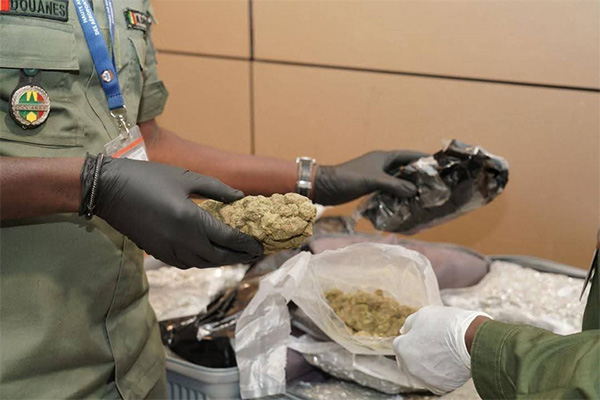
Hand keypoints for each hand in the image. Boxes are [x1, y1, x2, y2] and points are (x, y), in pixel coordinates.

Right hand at [80, 155, 262, 268]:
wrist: (109, 190)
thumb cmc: (148, 178)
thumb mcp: (186, 177)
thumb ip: (216, 189)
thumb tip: (240, 196)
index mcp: (191, 220)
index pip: (228, 239)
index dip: (247, 244)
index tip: (261, 246)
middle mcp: (182, 241)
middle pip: (218, 257)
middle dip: (238, 256)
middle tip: (253, 253)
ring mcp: (168, 251)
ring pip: (203, 263)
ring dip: (221, 261)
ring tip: (236, 254)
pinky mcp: (158, 254)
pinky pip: (187, 264)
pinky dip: (203, 261)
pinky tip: (209, 254)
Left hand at [313, 150, 426, 204]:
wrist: (325, 187)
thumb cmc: (348, 179)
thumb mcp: (373, 181)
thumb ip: (394, 185)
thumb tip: (414, 191)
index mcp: (384, 157)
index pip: (409, 155)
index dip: (424, 159)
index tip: (439, 165)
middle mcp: (381, 165)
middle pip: (405, 168)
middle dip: (418, 175)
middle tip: (434, 185)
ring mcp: (376, 176)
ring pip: (397, 180)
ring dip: (408, 187)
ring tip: (423, 196)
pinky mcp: (370, 186)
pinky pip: (389, 189)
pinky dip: (397, 195)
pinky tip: (404, 204)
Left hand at [393, 305, 490, 394]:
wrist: (472, 340)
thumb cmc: (446, 324)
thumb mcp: (423, 314)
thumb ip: (409, 324)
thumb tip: (403, 331)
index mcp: (402, 349)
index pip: (399, 344)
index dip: (411, 337)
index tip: (423, 334)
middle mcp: (409, 368)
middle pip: (406, 361)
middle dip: (414, 353)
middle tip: (432, 344)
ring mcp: (424, 379)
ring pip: (420, 373)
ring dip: (426, 365)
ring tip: (442, 353)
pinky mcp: (439, 388)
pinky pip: (434, 381)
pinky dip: (439, 374)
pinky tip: (449, 363)